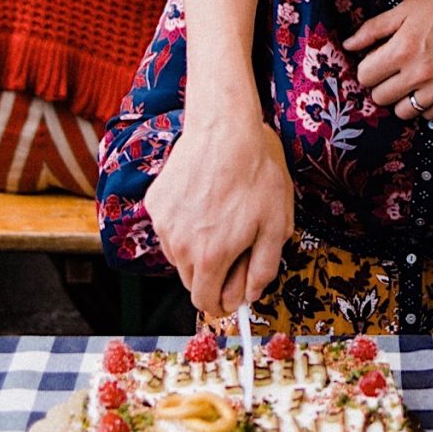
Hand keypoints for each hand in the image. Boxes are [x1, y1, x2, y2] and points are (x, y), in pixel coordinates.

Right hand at [144, 110, 293, 315]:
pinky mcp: (155, 204)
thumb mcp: (277, 223)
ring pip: (180, 255)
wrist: (224, 130)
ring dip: (199, 249)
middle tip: (238, 247)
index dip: (222, 302)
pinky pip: (171, 227)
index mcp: (210, 257)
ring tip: (223, 217)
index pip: (205, 302)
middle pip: (191, 281)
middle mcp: (179, 246)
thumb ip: (264, 266)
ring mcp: (163, 224)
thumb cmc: (256, 175)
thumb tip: (251, 295)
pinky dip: (186, 224)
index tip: (234, 293)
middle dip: (214, 274)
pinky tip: (206, 199)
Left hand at [347, 0, 432, 119]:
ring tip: (410, 82)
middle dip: (382, 84)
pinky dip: (425, 104)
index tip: (378, 60)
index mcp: (401, 50)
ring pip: (402, 112)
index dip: (368, 67)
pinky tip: (429, 87)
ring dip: (401, 99)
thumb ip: (373, 28)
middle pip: (380, 97)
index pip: (365, 76)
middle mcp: (418, 73)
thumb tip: (347, 45)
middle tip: (393, 71)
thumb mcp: (406, 9)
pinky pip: (428, 115)